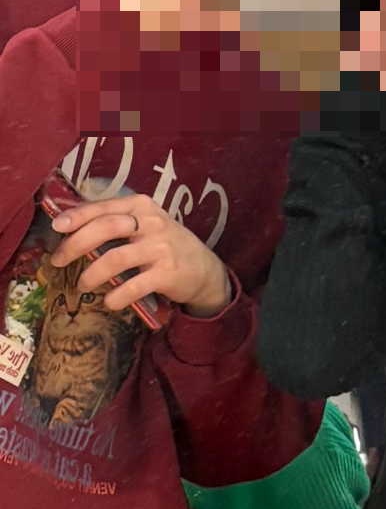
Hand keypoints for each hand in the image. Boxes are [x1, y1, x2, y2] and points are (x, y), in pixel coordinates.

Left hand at [49, 190, 233, 316]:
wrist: (205, 269)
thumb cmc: (165, 245)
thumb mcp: (145, 225)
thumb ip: (117, 222)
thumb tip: (72, 229)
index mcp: (141, 206)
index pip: (103, 207)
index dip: (76, 216)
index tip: (56, 227)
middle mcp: (151, 223)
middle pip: (105, 228)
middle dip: (75, 245)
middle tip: (58, 260)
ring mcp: (160, 248)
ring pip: (115, 259)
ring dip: (91, 274)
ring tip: (82, 284)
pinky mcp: (167, 273)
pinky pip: (134, 286)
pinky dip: (116, 296)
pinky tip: (109, 302)